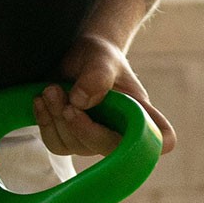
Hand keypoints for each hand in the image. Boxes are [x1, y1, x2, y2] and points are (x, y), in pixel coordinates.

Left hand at [34, 37, 174, 158]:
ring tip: (51, 88)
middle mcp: (120, 132)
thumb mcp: (101, 58)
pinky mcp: (71, 140)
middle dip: (78, 122)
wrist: (80, 57)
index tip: (129, 125)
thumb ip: (97, 76)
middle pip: (104, 145)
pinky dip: (45, 122)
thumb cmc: (100, 57)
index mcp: (141, 114)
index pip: (161, 139)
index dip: (154, 143)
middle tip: (61, 92)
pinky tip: (42, 100)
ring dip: (55, 116)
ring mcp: (94, 140)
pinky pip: (56, 144)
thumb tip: (80, 102)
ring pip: (73, 144)